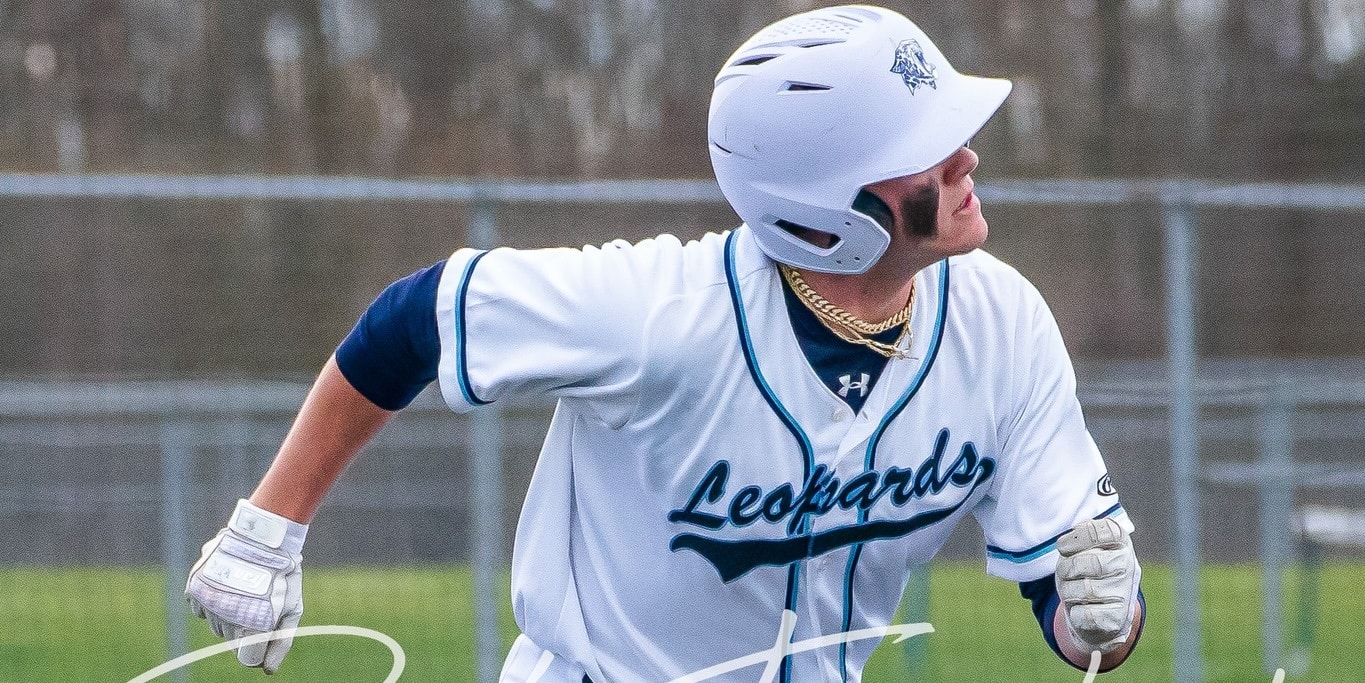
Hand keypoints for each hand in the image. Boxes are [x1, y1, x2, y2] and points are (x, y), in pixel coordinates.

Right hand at [185, 499, 308, 673]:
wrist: (264, 534)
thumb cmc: (283, 574)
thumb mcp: (292, 608)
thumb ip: (281, 642)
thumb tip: (267, 670)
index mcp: (252, 627)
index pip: (247, 658)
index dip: (260, 647)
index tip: (267, 630)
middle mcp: (225, 618)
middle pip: (232, 642)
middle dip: (246, 629)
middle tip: (259, 604)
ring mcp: (208, 602)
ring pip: (216, 626)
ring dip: (229, 615)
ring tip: (245, 590)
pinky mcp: (195, 587)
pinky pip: (200, 609)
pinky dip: (213, 602)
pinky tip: (227, 585)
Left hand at [1054, 518, 1139, 653]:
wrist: (1100, 612)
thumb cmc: (1085, 571)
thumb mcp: (1081, 547)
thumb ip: (1082, 534)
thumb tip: (1081, 529)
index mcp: (1120, 542)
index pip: (1103, 530)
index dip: (1077, 538)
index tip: (1063, 547)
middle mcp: (1128, 566)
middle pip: (1092, 562)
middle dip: (1068, 568)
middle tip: (1066, 572)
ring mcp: (1125, 594)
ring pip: (1085, 590)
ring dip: (1068, 591)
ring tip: (1074, 590)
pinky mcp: (1117, 620)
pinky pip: (1085, 614)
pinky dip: (1075, 613)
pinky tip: (1082, 609)